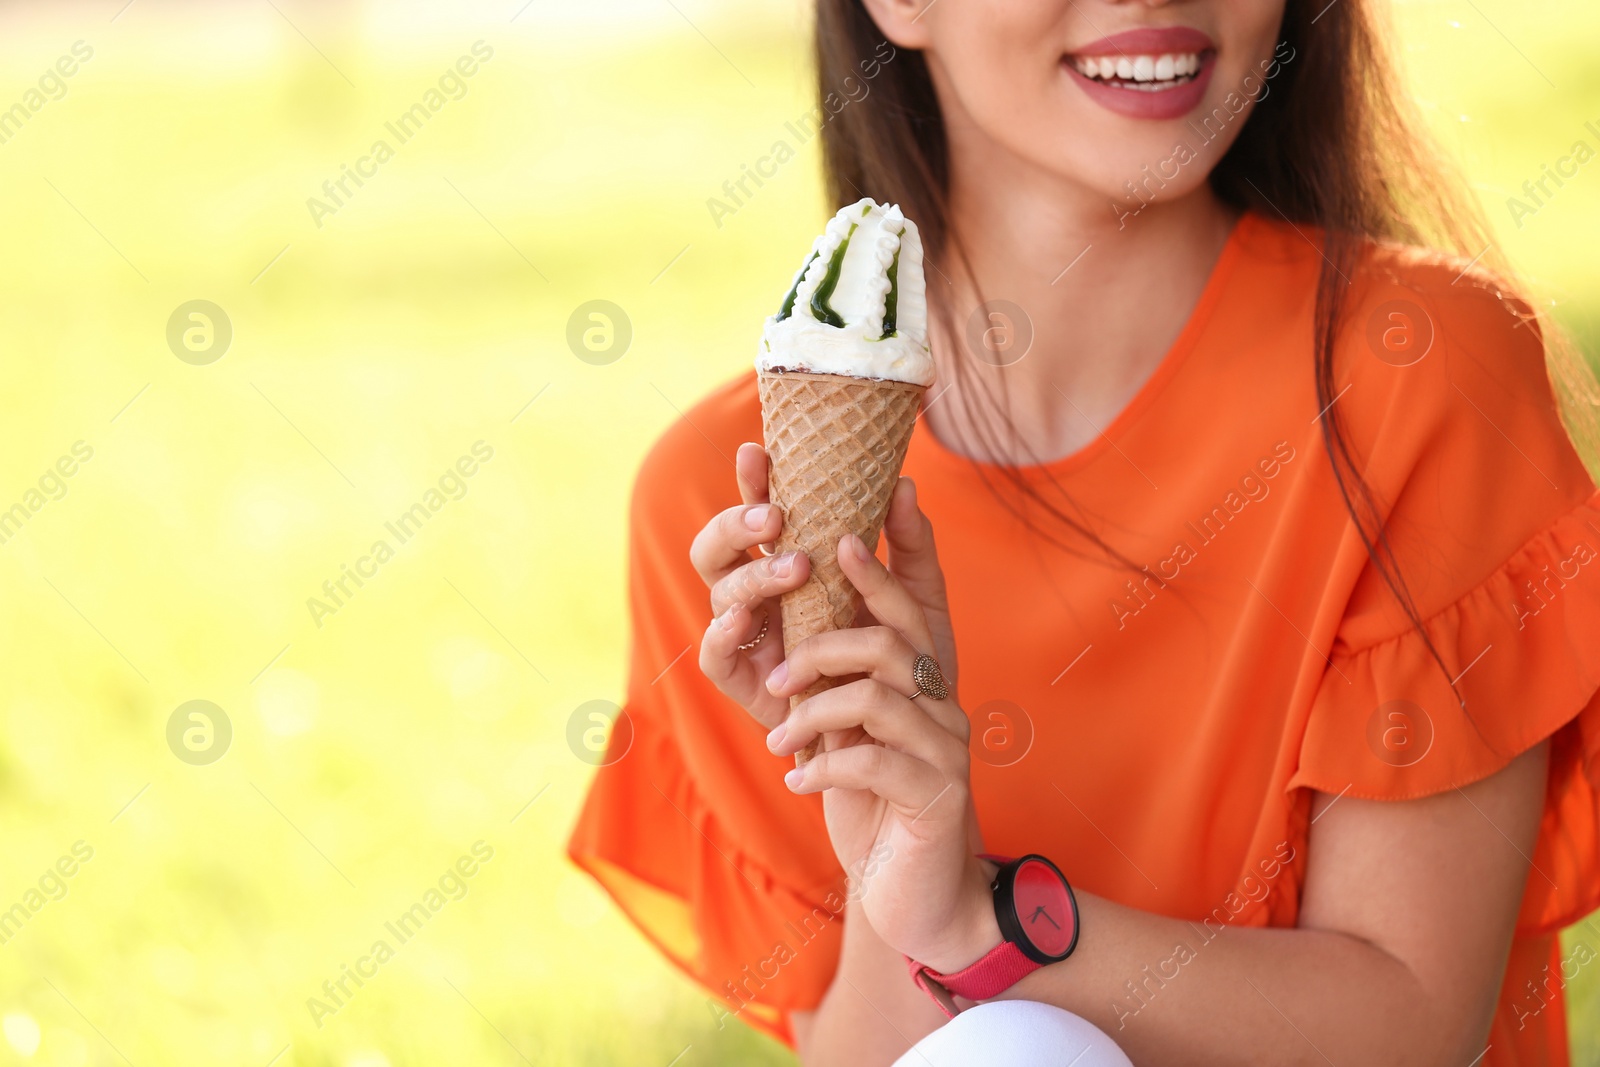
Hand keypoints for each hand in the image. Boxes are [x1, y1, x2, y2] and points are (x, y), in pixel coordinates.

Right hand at [693, 443, 959, 729]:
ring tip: (795, 569)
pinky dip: (724, 633)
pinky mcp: (745, 681)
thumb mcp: (918, 599)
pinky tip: (745, 619)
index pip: (762, 514)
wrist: (904, 740)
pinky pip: (715, 655)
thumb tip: (903, 482)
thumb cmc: (905, 663)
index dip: (754, 482)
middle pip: (718, 547)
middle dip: (735, 524)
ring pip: (719, 592)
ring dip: (751, 575)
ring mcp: (749, 636)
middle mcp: (761, 595)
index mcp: (792, 564)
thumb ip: (909, 544)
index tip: (758, 452)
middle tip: (774, 518)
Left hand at [763, 523, 998, 974]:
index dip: (885, 554)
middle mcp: (943, 698)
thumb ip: (825, 668)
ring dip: (815, 712)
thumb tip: (783, 608)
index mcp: (922, 671)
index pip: (914, 593)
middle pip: (894, 633)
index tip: (837, 532)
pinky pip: (875, 761)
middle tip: (775, 672)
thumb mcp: (843, 724)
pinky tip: (798, 780)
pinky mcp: (937, 796)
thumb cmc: (870, 795)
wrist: (913, 889)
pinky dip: (824, 766)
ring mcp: (947, 745)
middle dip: (823, 641)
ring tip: (782, 738)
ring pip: (878, 694)